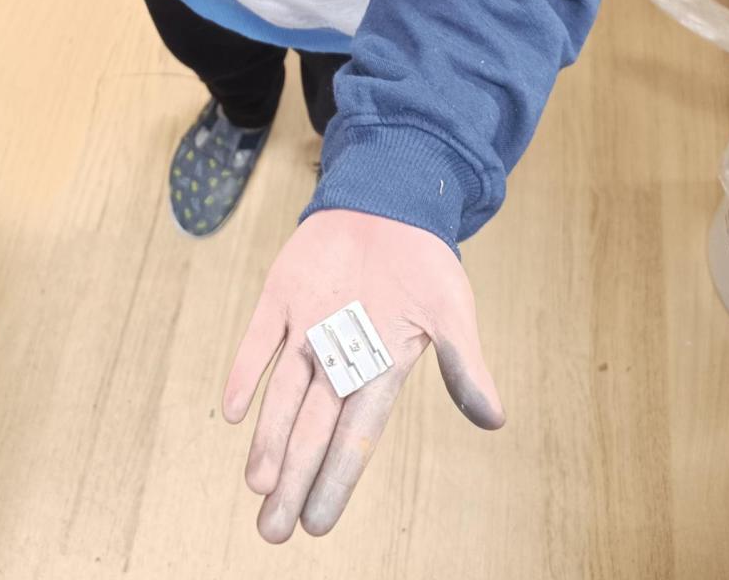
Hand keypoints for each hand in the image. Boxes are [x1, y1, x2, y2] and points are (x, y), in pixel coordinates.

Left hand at [223, 209, 503, 542]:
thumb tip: (496, 420)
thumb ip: (464, 366)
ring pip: (283, 396)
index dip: (335, 480)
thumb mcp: (452, 312)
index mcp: (379, 369)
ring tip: (256, 486)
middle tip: (271, 529)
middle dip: (293, 478)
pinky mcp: (281, 296)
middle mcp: (338, 359)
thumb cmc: (427, 260)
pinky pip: (258, 341)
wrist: (391, 200)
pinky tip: (232, 411)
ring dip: (268, 438)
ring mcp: (307, 329)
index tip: (317, 525)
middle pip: (312, 430)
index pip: (355, 438)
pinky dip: (244, 372)